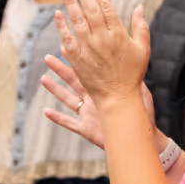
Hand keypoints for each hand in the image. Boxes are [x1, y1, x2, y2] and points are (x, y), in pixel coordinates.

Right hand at [41, 54, 157, 150]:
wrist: (140, 136)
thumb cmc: (142, 115)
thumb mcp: (138, 92)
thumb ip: (130, 77)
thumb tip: (132, 58)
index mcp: (104, 89)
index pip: (88, 71)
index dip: (77, 60)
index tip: (66, 47)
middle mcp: (93, 99)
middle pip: (73, 82)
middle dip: (60, 70)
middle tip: (48, 58)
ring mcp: (88, 114)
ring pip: (67, 99)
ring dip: (55, 90)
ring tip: (43, 79)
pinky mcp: (86, 129)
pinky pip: (69, 123)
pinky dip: (57, 118)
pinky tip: (45, 111)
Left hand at [55, 0, 150, 108]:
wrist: (117, 98)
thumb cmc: (132, 74)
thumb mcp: (143, 49)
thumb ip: (141, 27)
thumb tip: (138, 6)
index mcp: (118, 34)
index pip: (104, 4)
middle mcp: (102, 39)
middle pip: (89, 8)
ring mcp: (88, 49)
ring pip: (77, 20)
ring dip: (70, 2)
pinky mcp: (77, 59)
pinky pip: (67, 39)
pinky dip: (62, 25)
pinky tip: (58, 13)